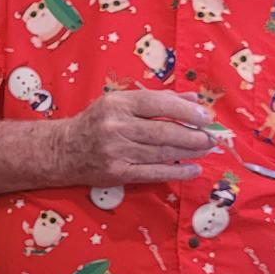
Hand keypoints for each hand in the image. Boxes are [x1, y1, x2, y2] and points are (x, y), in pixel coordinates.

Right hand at [54, 90, 214, 186]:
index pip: (157, 105)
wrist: (63, 151)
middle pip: (163, 131)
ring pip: (162, 153)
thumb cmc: (96, 123)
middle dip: (192, 135)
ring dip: (189, 152)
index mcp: (117, 104)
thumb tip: (194, 102)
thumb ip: (157, 100)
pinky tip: (193, 169)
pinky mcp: (118, 173)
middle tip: (211, 137)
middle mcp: (116, 127)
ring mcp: (117, 152)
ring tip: (206, 150)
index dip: (185, 111)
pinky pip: (154, 173)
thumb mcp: (120, 103)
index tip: (205, 117)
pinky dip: (177, 172)